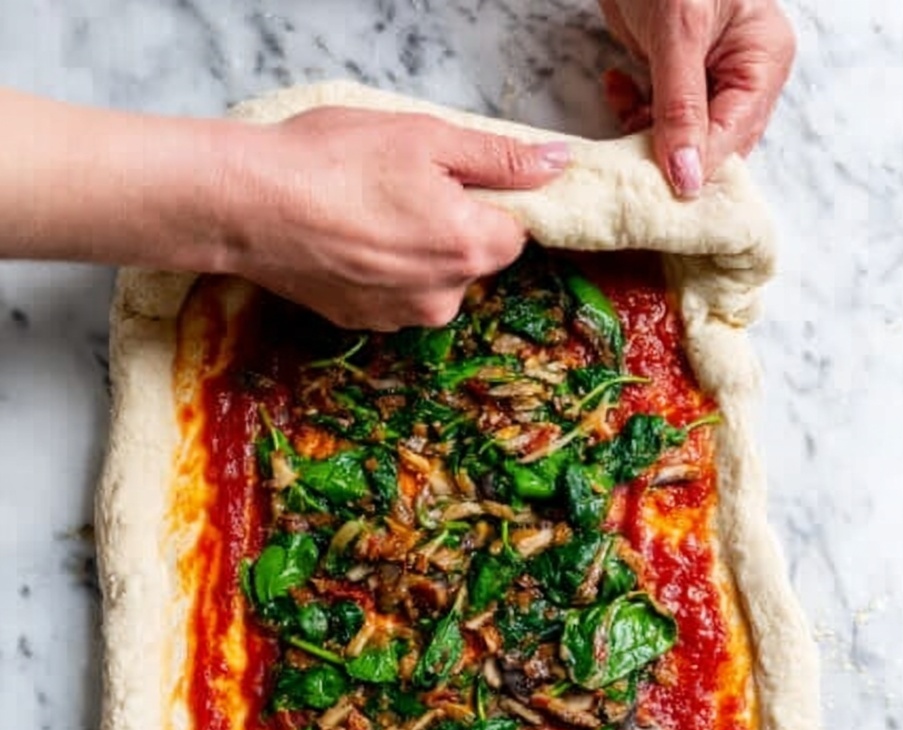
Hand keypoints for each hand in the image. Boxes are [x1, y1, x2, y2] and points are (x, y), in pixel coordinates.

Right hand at [222, 108, 569, 328]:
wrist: (249, 207)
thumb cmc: (335, 162)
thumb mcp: (427, 138)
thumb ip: (501, 158)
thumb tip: (558, 165)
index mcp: (471, 249)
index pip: (515, 232)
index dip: (489, 201)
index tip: (453, 179)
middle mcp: (444, 297)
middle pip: (472, 258)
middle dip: (450, 225)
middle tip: (400, 186)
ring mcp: (401, 318)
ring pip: (431, 280)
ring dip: (413, 250)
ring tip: (366, 210)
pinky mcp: (363, 324)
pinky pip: (392, 294)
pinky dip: (379, 269)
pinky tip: (346, 237)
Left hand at [598, 0, 795, 195]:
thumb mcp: (679, 33)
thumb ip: (682, 107)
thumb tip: (689, 177)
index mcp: (763, 60)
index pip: (737, 135)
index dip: (702, 165)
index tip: (663, 190)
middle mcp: (742, 72)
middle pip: (713, 143)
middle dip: (673, 155)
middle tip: (635, 165)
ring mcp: (709, 75)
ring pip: (682, 136)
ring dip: (648, 136)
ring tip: (624, 115)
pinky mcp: (674, 74)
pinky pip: (658, 114)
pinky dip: (633, 111)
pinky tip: (616, 86)